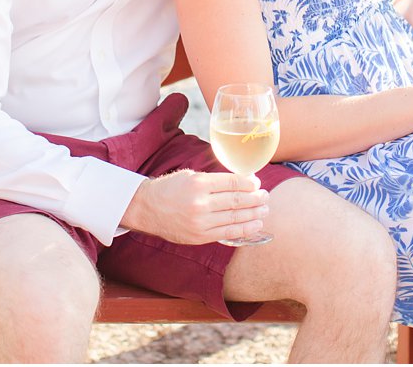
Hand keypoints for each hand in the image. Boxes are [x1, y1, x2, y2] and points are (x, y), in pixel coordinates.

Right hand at [119, 169, 268, 245]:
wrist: (147, 209)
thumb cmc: (171, 189)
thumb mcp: (190, 176)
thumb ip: (214, 180)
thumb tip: (242, 182)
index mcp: (199, 183)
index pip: (232, 183)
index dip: (248, 183)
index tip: (257, 183)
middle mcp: (200, 203)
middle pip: (236, 201)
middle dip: (255, 199)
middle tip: (266, 196)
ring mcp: (200, 222)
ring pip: (235, 217)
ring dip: (254, 214)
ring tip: (265, 210)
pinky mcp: (199, 236)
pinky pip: (227, 233)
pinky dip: (244, 229)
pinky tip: (255, 225)